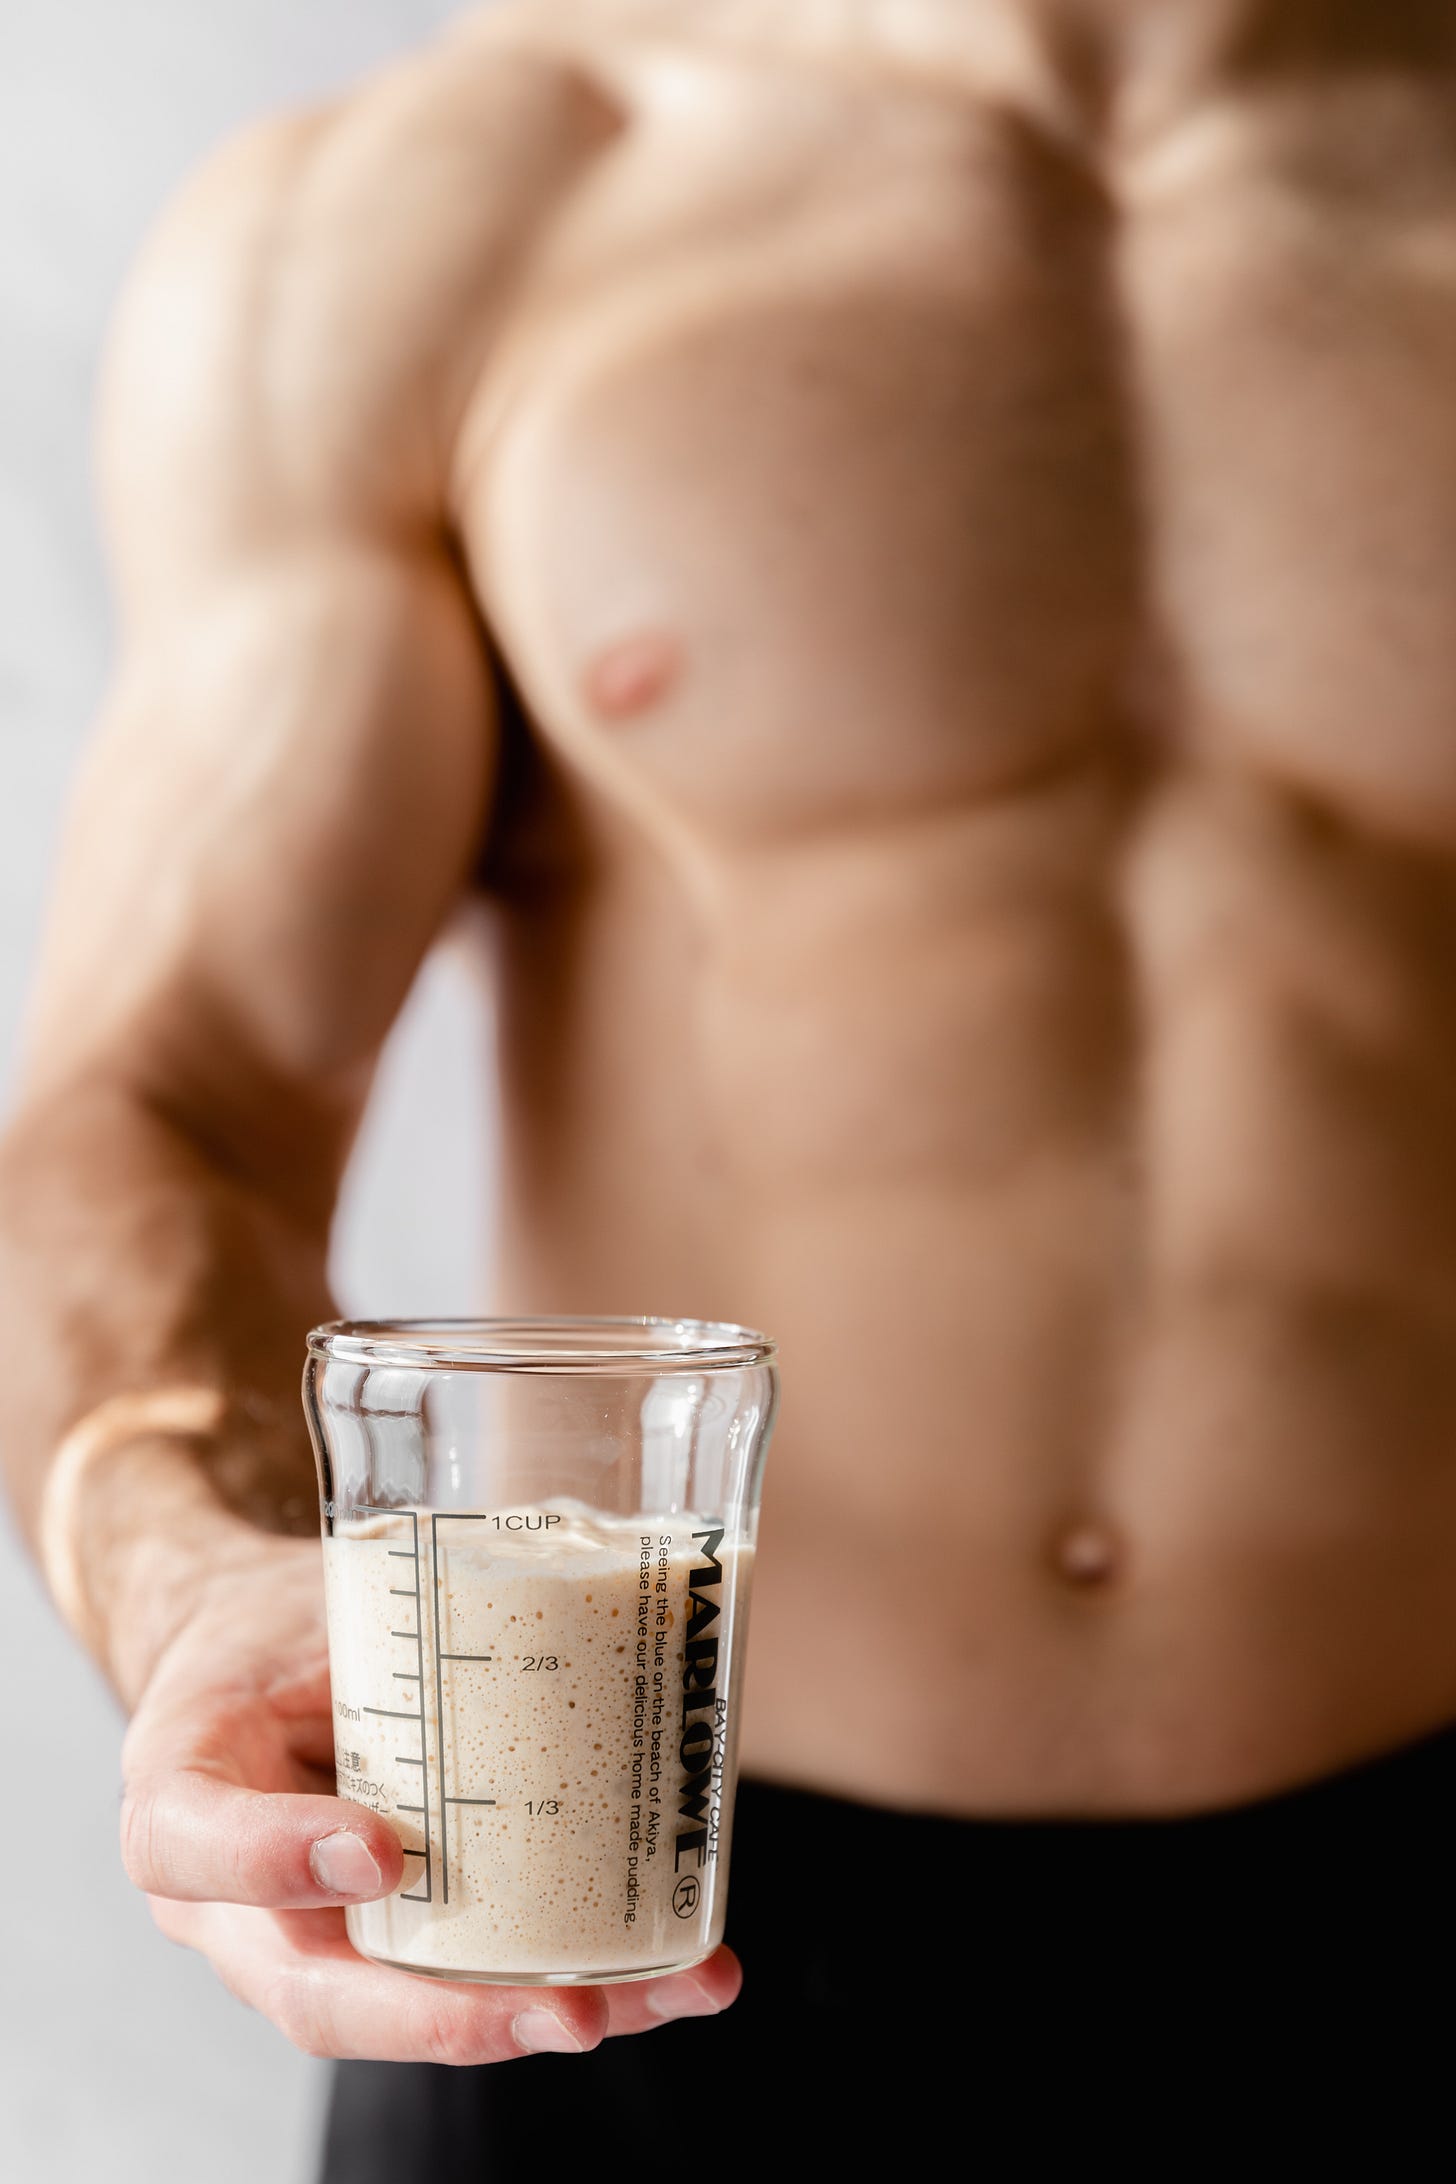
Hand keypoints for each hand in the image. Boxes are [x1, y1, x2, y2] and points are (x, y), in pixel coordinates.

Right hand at [119, 1535, 739, 2058]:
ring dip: (543, 2015)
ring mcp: (317, 1937)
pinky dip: (582, 1988)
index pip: (188, 1843)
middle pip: (316, 1992)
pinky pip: (474, 1985)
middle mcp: (234, 1899)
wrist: (256, 1663)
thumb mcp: (299, 1595)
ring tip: (663, 1997)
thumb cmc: (277, 1627)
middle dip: (448, 2016)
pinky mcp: (396, 1946)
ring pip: (411, 2009)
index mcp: (184, 1790)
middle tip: (567, 2009)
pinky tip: (681, 1977)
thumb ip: (377, 1597)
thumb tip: (549, 1552)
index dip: (273, 1860)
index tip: (374, 1852)